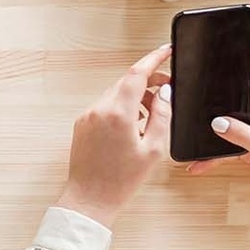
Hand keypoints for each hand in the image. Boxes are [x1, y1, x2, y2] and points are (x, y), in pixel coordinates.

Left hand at [55, 45, 171, 227]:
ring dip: (136, 98)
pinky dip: (122, 109)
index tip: (167, 51)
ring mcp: (87, 115)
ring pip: (116, 94)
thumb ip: (162, 116)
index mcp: (118, 113)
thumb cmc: (122, 179)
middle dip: (148, 83)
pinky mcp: (82, 123)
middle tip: (167, 92)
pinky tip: (134, 126)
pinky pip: (105, 106)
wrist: (90, 198)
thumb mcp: (154, 149)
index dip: (153, 59)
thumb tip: (165, 93)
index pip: (136, 74)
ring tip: (152, 117)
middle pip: (126, 83)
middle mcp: (99, 109)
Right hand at [185, 75, 249, 231]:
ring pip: (228, 126)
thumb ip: (242, 135)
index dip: (233, 71)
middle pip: (233, 101)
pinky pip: (230, 147)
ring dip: (210, 132)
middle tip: (186, 100)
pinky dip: (216, 154)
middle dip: (212, 101)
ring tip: (187, 134)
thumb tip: (216, 122)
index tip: (210, 67)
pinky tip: (200, 164)